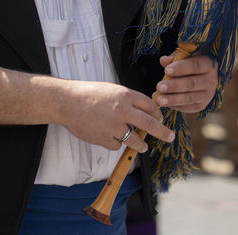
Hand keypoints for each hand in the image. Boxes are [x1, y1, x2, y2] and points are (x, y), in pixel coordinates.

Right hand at [60, 81, 174, 152]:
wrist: (67, 102)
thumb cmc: (88, 94)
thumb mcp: (112, 90)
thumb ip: (128, 99)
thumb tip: (143, 110)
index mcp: (125, 95)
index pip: (150, 106)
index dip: (157, 114)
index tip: (160, 119)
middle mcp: (122, 111)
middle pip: (150, 124)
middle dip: (163, 132)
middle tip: (170, 137)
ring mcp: (113, 126)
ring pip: (135, 140)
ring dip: (141, 145)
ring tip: (143, 147)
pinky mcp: (104, 138)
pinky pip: (117, 145)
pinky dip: (115, 142)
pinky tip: (108, 136)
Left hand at [156, 52, 217, 112]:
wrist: (201, 79)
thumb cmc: (190, 65)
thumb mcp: (184, 58)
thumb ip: (174, 58)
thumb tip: (163, 60)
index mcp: (208, 64)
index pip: (195, 65)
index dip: (181, 68)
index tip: (167, 70)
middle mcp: (210, 80)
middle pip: (192, 83)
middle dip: (175, 86)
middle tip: (160, 86)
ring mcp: (207, 94)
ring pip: (190, 98)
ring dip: (173, 99)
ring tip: (160, 99)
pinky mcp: (201, 105)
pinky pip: (188, 107)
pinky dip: (175, 106)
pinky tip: (164, 103)